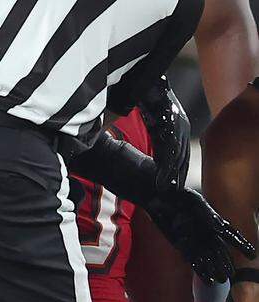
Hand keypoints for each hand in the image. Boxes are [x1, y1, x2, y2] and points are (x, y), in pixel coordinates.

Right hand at [139, 76, 190, 190]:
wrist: (146, 83)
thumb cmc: (147, 97)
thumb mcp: (155, 116)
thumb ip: (157, 129)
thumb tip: (154, 139)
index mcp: (179, 124)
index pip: (182, 150)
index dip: (180, 167)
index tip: (177, 181)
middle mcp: (182, 126)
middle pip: (183, 155)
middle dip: (179, 173)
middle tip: (175, 189)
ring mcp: (177, 126)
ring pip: (177, 155)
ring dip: (171, 173)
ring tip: (167, 186)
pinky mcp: (169, 127)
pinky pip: (168, 150)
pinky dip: (165, 165)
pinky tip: (162, 175)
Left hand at [145, 188, 256, 284]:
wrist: (159, 198)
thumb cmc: (174, 194)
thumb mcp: (187, 197)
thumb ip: (200, 208)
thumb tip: (213, 221)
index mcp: (211, 218)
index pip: (229, 233)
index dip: (240, 244)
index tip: (251, 253)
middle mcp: (205, 231)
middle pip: (219, 249)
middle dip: (226, 261)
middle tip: (232, 274)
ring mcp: (194, 239)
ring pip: (208, 257)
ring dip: (214, 268)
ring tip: (221, 280)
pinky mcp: (181, 245)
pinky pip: (193, 259)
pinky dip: (200, 269)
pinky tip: (206, 280)